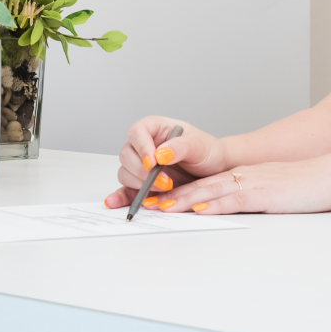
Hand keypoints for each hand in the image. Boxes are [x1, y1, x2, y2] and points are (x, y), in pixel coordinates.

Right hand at [102, 116, 224, 209]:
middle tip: (164, 181)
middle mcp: (144, 146)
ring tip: (163, 189)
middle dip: (142, 171)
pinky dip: (121, 197)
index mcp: (155, 129)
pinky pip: (126, 189)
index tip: (153, 162)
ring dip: (139, 184)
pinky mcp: (143, 184)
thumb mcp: (199, 145)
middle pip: (127, 155)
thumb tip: (161, 153)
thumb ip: (180, 146)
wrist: (216, 171)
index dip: (141, 148)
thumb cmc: (208, 152)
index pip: (137, 132)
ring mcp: (142, 165)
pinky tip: (115, 203)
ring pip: (126, 172)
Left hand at [140, 157, 330, 214]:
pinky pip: (234, 199)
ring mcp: (252, 183)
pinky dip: (214, 205)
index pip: (204, 184)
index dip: (178, 192)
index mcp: (242, 176)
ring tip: (161, 207)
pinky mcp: (265, 194)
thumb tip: (228, 211)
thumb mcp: (271, 192)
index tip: (157, 200)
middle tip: (148, 204)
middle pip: (199, 186)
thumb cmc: (305, 188)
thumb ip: (249, 199)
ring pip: (210, 191)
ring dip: (184, 200)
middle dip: (171, 195)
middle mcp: (242, 176)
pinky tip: (199, 209)